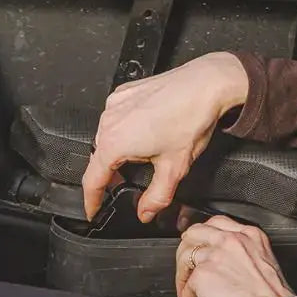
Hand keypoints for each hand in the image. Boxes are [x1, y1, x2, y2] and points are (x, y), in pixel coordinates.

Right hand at [82, 53, 249, 223]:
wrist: (205, 85)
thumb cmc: (191, 118)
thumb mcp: (174, 168)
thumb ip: (156, 197)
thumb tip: (146, 212)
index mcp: (114, 142)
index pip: (92, 180)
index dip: (91, 200)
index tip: (92, 210)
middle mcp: (108, 121)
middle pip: (99, 158)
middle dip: (111, 175)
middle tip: (125, 186)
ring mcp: (114, 103)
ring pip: (107, 137)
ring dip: (118, 152)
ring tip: (143, 156)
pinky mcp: (124, 92)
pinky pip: (115, 118)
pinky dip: (124, 130)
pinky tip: (145, 134)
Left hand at [175, 216, 293, 296]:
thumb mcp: (266, 263)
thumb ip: (245, 254)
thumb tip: (227, 264)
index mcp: (250, 235)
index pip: (217, 222)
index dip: (204, 234)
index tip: (199, 243)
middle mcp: (231, 240)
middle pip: (195, 233)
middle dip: (186, 249)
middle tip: (185, 265)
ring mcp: (215, 255)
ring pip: (185, 256)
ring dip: (182, 275)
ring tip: (184, 290)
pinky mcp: (203, 274)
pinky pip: (186, 285)